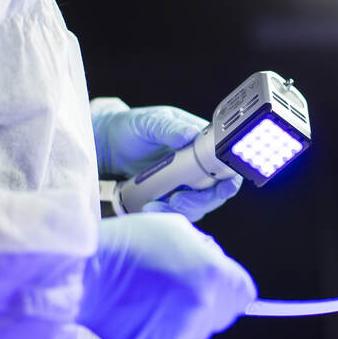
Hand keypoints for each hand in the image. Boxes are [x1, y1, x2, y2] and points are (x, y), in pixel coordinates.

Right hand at [77, 213, 255, 338]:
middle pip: (222, 314)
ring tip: (152, 297)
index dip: (231, 287)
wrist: (87, 271)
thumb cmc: (130, 243)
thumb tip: (217, 265)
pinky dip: (159, 332)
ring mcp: (180, 333)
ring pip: (196, 332)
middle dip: (207, 301)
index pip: (245, 294)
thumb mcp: (178, 229)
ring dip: (183, 318)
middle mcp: (202, 307)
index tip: (217, 285)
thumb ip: (207, 250)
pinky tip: (140, 312)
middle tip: (176, 286)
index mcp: (213, 275)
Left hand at [92, 98, 241, 220]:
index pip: (226, 165)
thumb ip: (169, 127)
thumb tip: (190, 134)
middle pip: (215, 192)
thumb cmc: (132, 128)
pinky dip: (167, 215)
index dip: (229, 180)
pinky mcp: (171, 197)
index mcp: (200, 144)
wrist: (108, 146)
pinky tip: (149, 208)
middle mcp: (198, 166)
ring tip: (154, 206)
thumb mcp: (149, 123)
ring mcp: (185, 184)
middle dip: (200, 201)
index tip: (219, 189)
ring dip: (181, 211)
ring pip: (198, 206)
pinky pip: (178, 213)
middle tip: (177, 199)